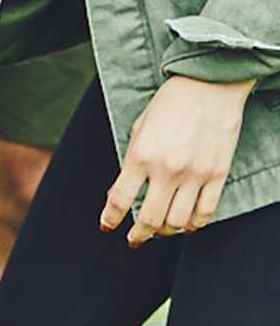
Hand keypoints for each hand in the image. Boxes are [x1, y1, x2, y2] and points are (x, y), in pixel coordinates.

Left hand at [101, 75, 254, 244]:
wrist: (208, 86)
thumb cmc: (169, 104)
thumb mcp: (139, 129)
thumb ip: (132, 161)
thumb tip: (123, 191)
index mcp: (140, 156)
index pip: (120, 199)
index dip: (111, 218)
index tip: (107, 226)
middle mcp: (167, 169)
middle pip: (150, 219)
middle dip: (139, 234)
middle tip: (134, 239)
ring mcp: (195, 174)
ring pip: (177, 221)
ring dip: (165, 231)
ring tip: (160, 230)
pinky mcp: (217, 175)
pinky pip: (205, 212)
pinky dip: (193, 225)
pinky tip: (185, 225)